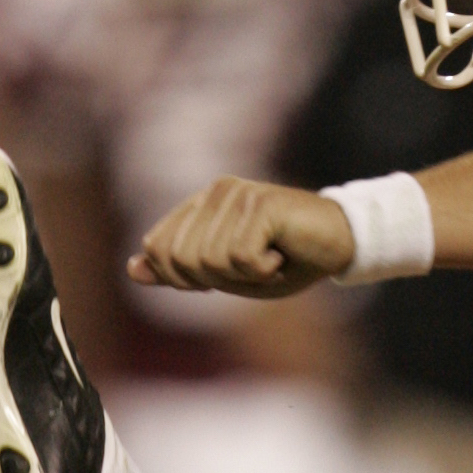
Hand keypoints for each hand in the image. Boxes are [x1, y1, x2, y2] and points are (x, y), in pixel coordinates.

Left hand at [130, 177, 354, 299]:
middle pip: (179, 258)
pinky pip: (240, 258)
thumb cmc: (287, 261)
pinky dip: (264, 271)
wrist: (341, 244)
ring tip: (270, 258)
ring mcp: (237, 194)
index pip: (158, 248)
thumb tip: (132, 270)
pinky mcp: (260, 204)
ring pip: (209, 261)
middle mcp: (215, 193)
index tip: (222, 277)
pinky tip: (281, 256)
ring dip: (244, 276)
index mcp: (202, 204)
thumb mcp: (228, 275)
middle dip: (213, 280)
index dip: (182, 278)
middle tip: (250, 268)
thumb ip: (180, 271)